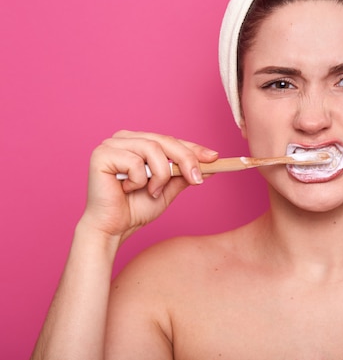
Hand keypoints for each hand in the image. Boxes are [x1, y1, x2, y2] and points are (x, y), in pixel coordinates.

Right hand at [80, 130, 217, 243]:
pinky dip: (139, 180)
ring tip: (153, 191)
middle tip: (197, 179)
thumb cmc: (136, 208)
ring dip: (160, 175)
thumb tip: (210, 164)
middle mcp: (125, 138)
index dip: (193, 148)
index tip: (214, 158)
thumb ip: (184, 174)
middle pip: (164, 141)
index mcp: (138, 142)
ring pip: (152, 149)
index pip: (171, 140)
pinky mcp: (101, 154)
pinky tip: (128, 189)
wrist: (113, 229)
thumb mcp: (168, 189)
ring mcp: (111, 144)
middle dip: (186, 160)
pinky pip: (135, 162)